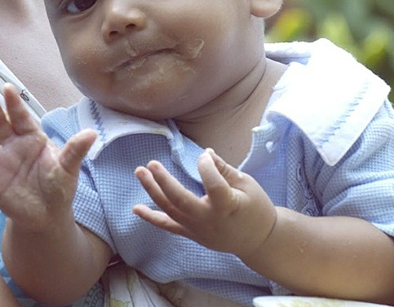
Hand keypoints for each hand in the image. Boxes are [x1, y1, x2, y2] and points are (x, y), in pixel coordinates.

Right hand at [0, 83, 95, 230]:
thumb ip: (75, 150)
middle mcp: (12, 146)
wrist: (48, 214)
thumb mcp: (68, 168)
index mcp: (31, 138)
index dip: (14, 104)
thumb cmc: (58, 185)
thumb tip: (92, 133)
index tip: (7, 88)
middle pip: (0, 125)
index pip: (21, 117)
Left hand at [132, 148, 275, 258]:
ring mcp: (197, 229)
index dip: (207, 166)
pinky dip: (151, 217)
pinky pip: (168, 226)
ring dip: (152, 191)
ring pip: (170, 210)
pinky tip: (136, 208)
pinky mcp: (191, 234)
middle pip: (180, 200)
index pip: (212, 184)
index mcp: (227, 206)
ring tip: (139, 172)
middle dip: (163, 181)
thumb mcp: (247, 184)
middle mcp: (208, 220)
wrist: (258, 241)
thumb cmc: (256, 209)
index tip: (206, 156)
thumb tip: (206, 152)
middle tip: (151, 163)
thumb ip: (224, 169)